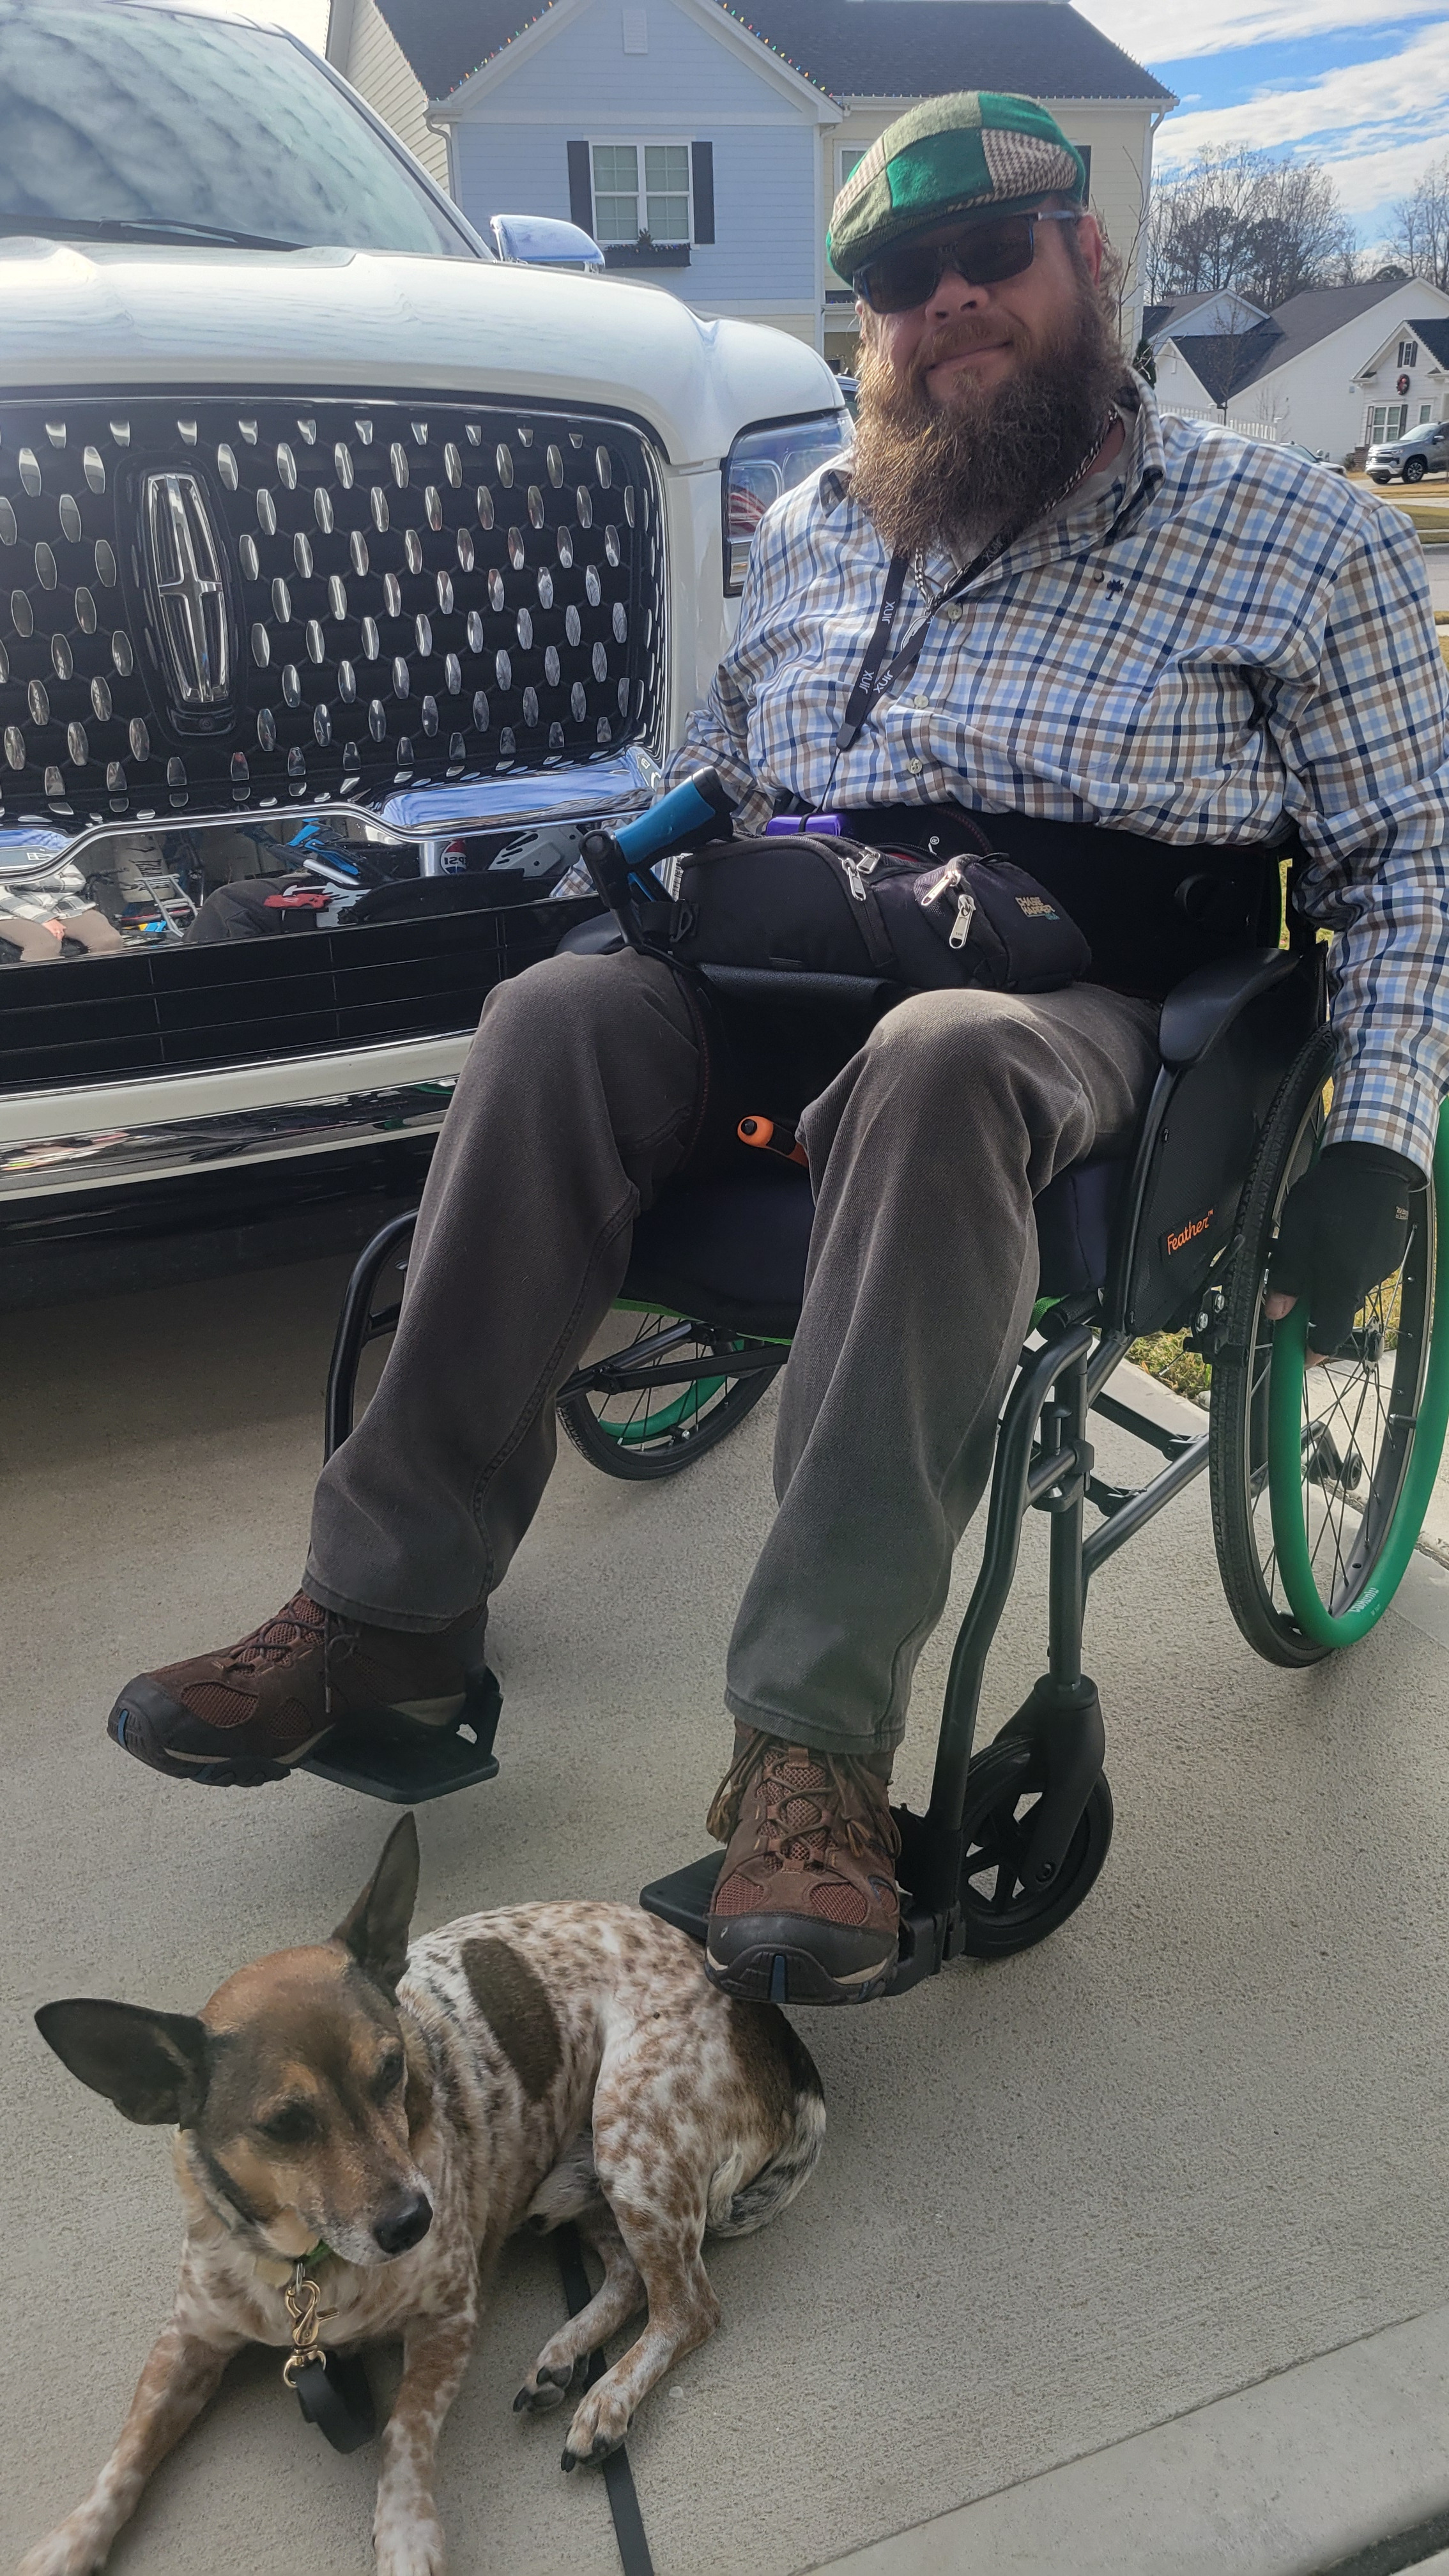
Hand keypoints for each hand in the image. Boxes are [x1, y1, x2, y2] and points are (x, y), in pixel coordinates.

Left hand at [1265, 1141, 1424, 1363]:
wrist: (1374, 1160)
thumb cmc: (1331, 1194)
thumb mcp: (1295, 1234)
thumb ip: (1286, 1276)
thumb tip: (1276, 1310)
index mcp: (1342, 1281)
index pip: (1330, 1335)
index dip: (1311, 1351)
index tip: (1297, 1356)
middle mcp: (1366, 1280)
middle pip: (1336, 1309)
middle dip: (1313, 1304)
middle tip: (1291, 1284)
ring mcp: (1381, 1266)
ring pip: (1347, 1287)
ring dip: (1328, 1279)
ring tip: (1314, 1247)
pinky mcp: (1388, 1252)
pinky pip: (1361, 1269)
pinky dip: (1344, 1263)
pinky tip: (1335, 1237)